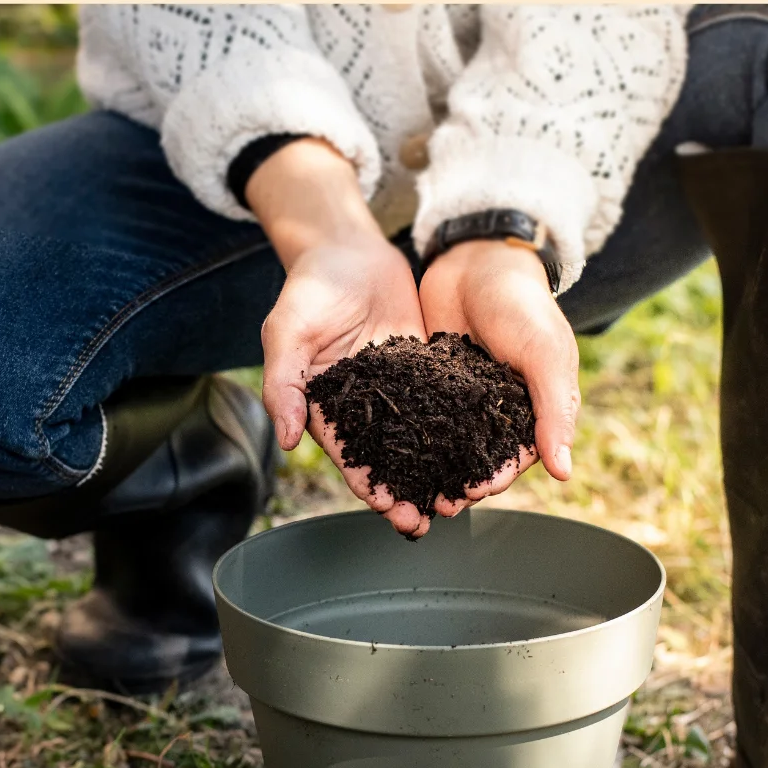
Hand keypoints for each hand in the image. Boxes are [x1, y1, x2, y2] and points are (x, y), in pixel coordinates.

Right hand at [245, 138, 433, 535]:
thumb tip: (287, 440)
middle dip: (407, 490)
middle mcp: (363, 406)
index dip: (369, 485)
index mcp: (325, 407)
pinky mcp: (423, 368)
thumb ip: (283, 384)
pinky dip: (460, 427)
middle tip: (430, 518)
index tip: (391, 510)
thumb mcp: (286, 332)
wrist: (347, 248)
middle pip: (387, 458)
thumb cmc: (309, 289)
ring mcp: (395, 389)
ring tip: (463, 495)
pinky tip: (483, 447)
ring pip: (419, 437)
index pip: (349, 456)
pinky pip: (444, 402)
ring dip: (438, 468)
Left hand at [416, 239, 580, 515]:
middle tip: (424, 505)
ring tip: (399, 490)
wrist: (479, 258)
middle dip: (451, 485)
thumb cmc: (523, 304)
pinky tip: (380, 452)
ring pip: (441, 445)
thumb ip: (555, 411)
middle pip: (472, 460)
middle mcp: (493, 411)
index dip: (491, 481)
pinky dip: (402, 435)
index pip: (511, 459)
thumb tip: (563, 473)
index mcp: (530, 411)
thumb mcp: (545, 354)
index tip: (467, 496)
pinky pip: (414, 415)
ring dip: (424, 469)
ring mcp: (458, 398)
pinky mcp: (427, 381)